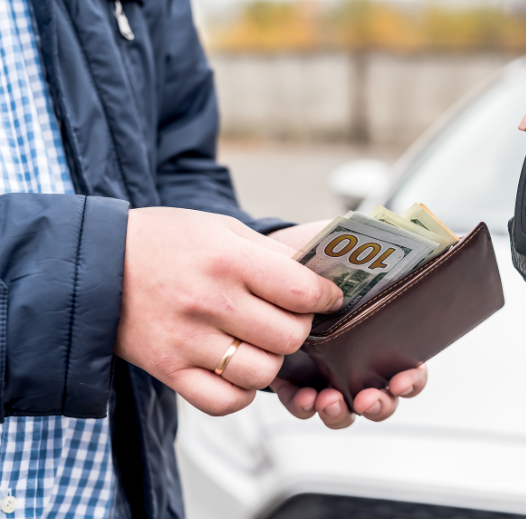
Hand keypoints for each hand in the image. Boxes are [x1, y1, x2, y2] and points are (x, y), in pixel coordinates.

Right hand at [116, 208, 343, 415]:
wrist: (93, 264)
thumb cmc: (164, 242)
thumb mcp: (221, 228)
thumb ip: (272, 252)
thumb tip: (321, 272)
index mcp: (227, 261)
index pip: (301, 291)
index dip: (325, 297)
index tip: (327, 298)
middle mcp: (209, 302)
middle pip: (289, 336)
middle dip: (300, 328)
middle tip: (288, 318)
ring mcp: (187, 341)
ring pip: (263, 372)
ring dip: (271, 360)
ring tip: (260, 343)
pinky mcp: (169, 370)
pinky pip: (225, 401)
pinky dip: (242, 392)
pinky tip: (238, 370)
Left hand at [267, 221, 430, 428]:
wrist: (279, 263)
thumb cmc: (331, 260)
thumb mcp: (367, 251)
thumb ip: (402, 251)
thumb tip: (448, 240)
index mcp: (387, 341)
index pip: (412, 371)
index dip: (412, 381)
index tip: (402, 380)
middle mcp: (363, 365)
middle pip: (383, 400)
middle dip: (379, 406)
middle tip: (367, 400)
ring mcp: (331, 376)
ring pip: (345, 411)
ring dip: (340, 413)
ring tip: (328, 401)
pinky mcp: (297, 379)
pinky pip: (304, 405)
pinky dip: (304, 406)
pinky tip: (302, 397)